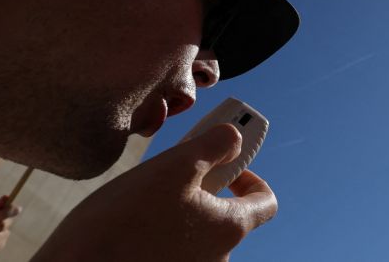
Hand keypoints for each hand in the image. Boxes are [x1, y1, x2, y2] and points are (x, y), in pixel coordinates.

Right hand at [32, 124, 276, 261]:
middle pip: (226, 218)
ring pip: (197, 234)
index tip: (229, 164)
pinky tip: (132, 224)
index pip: (265, 202)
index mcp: (229, 229)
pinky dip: (162, 233)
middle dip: (205, 191)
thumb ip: (214, 146)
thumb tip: (234, 140)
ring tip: (143, 201)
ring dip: (180, 211)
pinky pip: (174, 250)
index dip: (251, 177)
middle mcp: (217, 258)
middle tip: (172, 176)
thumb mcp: (174, 166)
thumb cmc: (123, 220)